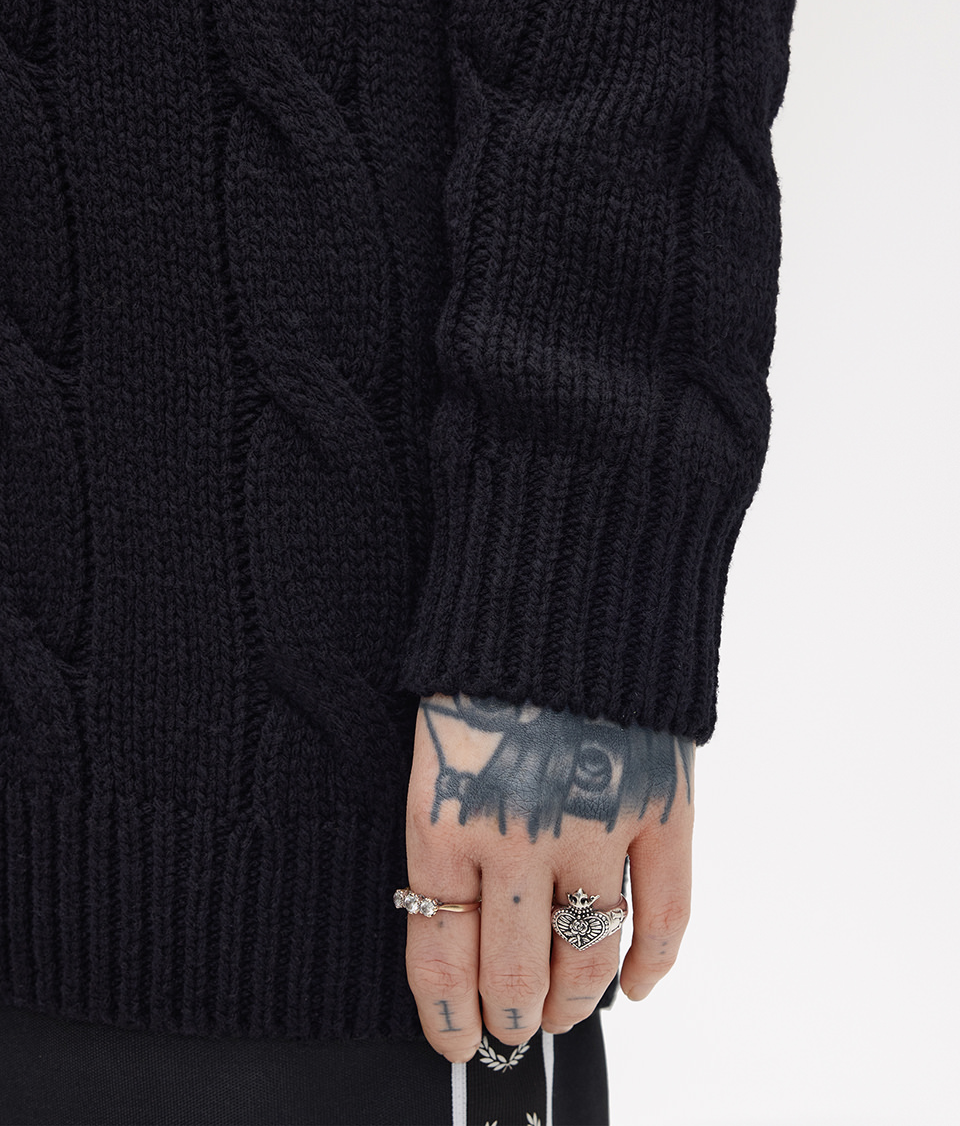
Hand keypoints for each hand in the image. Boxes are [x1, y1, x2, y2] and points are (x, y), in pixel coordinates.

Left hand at [403, 692, 694, 1061]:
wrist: (564, 585)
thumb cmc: (489, 662)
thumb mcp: (436, 746)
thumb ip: (450, 830)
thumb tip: (464, 915)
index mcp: (445, 818)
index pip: (440, 953)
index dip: (448, 1013)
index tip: (457, 1038)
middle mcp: (517, 836)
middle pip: (516, 972)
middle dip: (513, 1015)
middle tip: (516, 1028)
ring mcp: (597, 826)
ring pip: (590, 958)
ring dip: (577, 1000)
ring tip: (567, 1011)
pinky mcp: (662, 808)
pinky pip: (665, 915)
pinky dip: (654, 964)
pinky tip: (637, 987)